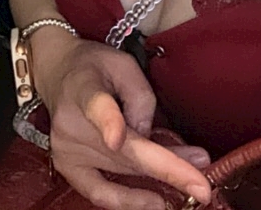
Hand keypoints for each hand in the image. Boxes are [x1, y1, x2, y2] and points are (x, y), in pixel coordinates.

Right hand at [36, 36, 210, 209]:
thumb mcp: (123, 64)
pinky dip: (128, 201)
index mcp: (83, 88)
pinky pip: (100, 193)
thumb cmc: (95, 66)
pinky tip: (155, 202)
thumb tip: (153, 140)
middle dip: (168, 166)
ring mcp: (66, 149)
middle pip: (123, 152)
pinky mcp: (67, 166)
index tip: (118, 137)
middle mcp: (70, 123)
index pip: (97, 107)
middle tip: (203, 176)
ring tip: (191, 179)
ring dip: (159, 180)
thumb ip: (141, 97)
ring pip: (121, 173)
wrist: (57, 71)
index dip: (108, 123)